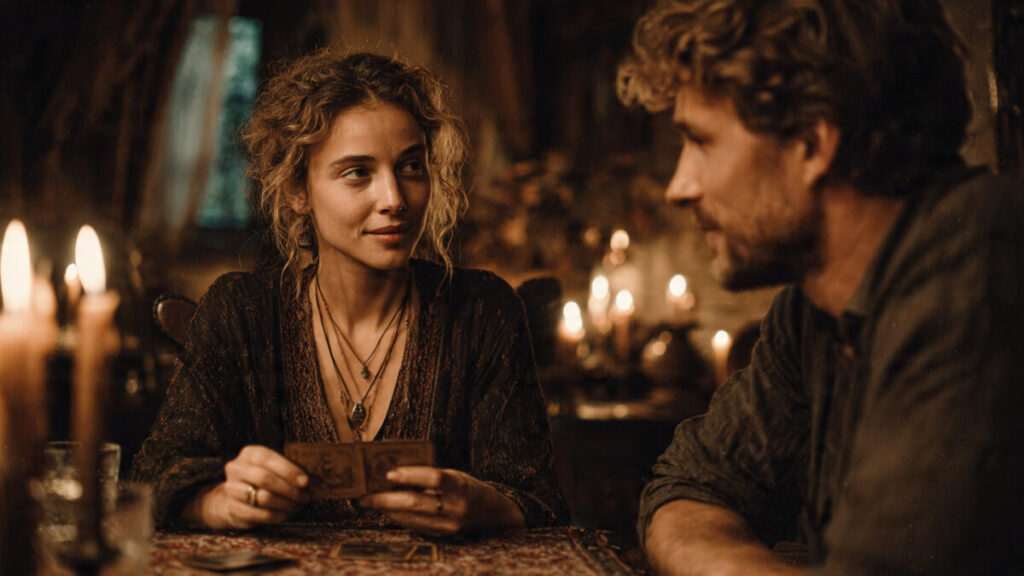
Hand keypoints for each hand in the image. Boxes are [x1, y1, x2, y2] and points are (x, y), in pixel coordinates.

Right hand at [188, 445, 309, 529]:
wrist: (238, 498)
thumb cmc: (265, 478)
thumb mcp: (275, 467)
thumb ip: (289, 469)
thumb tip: (311, 480)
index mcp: (249, 453)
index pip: (267, 459)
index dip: (288, 470)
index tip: (305, 481)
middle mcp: (236, 469)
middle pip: (264, 478)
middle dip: (288, 489)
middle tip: (305, 497)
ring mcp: (231, 489)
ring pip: (262, 497)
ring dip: (285, 504)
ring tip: (297, 506)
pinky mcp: (232, 509)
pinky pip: (258, 514)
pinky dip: (276, 516)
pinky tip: (286, 515)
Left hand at [359, 466, 525, 535]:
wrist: (493, 515)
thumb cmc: (469, 489)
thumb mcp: (455, 476)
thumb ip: (431, 476)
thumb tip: (395, 474)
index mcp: (461, 486)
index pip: (435, 478)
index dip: (411, 475)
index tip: (390, 473)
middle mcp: (456, 508)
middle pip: (415, 502)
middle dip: (385, 499)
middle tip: (364, 496)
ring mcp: (449, 525)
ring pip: (410, 518)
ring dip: (386, 510)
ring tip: (369, 502)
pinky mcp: (442, 535)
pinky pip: (415, 526)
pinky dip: (398, 518)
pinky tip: (387, 511)